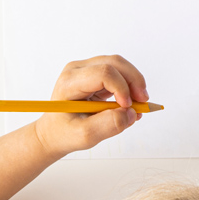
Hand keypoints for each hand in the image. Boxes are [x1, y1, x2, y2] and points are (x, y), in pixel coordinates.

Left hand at [31, 55, 147, 159]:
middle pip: (114, 63)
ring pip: (119, 65)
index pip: (102, 73)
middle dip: (134, 81)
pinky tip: (130, 103)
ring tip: (139, 105)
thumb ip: (109, 125)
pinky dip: (129, 86)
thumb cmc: (64, 133)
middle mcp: (77, 70)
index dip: (121, 88)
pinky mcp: (95, 74)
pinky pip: (119, 73)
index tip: (127, 107)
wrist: (54, 132)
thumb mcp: (85, 136)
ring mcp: (86, 70)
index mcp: (69, 83)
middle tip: (144, 103)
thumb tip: (131, 113)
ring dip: (134, 82)